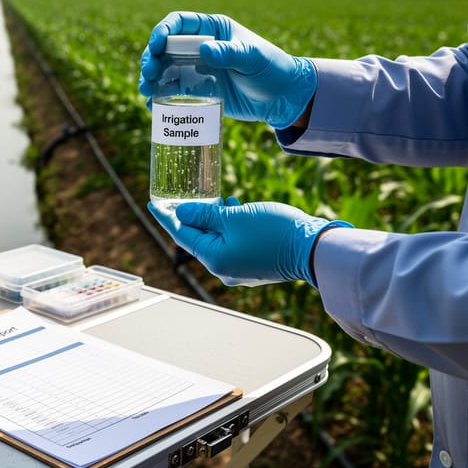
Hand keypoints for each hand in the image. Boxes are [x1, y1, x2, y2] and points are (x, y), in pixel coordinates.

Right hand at [139, 12, 316, 128]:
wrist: (282, 98)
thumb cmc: (272, 70)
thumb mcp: (253, 59)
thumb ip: (230, 53)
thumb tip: (204, 50)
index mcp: (213, 30)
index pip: (180, 23)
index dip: (163, 32)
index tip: (156, 46)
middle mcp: (200, 47)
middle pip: (165, 48)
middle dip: (151, 59)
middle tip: (149, 74)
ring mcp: (196, 69)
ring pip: (164, 70)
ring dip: (151, 79)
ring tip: (146, 91)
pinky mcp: (197, 90)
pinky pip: (172, 91)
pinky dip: (159, 98)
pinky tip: (152, 106)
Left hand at [148, 198, 351, 286]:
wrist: (315, 248)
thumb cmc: (274, 231)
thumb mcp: (233, 216)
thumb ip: (205, 214)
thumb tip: (182, 213)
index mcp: (214, 259)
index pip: (182, 235)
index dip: (167, 217)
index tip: (152, 204)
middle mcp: (223, 270)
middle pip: (199, 239)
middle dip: (190, 217)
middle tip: (177, 198)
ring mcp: (239, 270)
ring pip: (217, 239)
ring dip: (212, 219)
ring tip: (211, 197)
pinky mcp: (254, 265)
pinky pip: (233, 243)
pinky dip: (229, 227)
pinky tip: (233, 208)